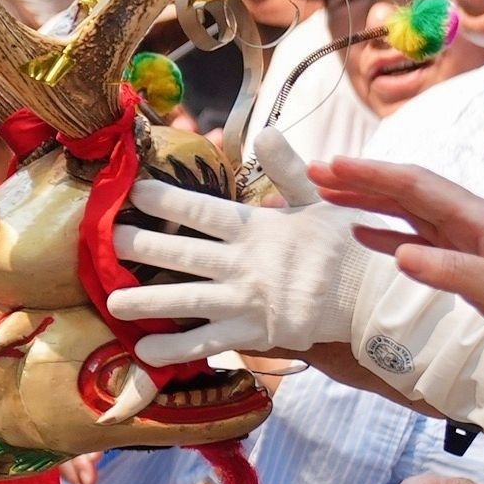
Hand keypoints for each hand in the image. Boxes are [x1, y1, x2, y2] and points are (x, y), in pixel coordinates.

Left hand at [106, 133, 384, 366]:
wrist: (375, 296)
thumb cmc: (347, 246)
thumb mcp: (321, 201)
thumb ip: (288, 170)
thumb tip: (266, 131)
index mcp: (256, 228)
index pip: (202, 211)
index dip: (166, 201)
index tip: (134, 193)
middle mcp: (243, 264)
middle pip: (182, 255)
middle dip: (141, 247)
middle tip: (108, 241)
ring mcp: (245, 302)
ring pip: (185, 301)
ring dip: (146, 302)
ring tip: (110, 302)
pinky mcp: (253, 335)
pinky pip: (206, 343)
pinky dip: (175, 349)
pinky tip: (145, 351)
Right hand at [299, 157, 483, 357]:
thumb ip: (451, 272)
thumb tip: (399, 254)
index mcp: (477, 219)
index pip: (413, 187)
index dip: (370, 174)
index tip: (329, 166)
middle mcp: (468, 222)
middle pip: (404, 192)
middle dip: (358, 180)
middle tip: (311, 176)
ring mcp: (469, 241)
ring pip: (407, 213)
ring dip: (367, 202)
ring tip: (326, 197)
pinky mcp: (471, 263)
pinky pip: (420, 241)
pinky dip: (388, 234)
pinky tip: (364, 235)